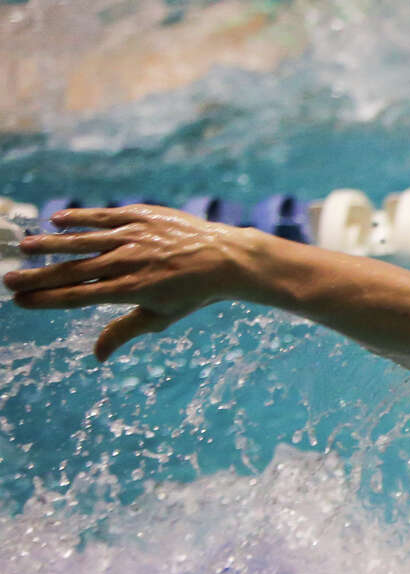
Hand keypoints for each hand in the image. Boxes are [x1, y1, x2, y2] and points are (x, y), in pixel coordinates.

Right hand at [4, 204, 248, 360]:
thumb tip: (97, 357)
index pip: (78, 297)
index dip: (46, 300)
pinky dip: (80, 218)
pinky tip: (57, 221)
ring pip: (83, 240)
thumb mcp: (161, 316)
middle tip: (8, 280)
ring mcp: (134, 236)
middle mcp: (127, 262)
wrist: (225, 258)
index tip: (20, 302)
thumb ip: (124, 332)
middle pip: (72, 270)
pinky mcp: (142, 216)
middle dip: (37, 276)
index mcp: (129, 290)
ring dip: (51, 244)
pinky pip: (104, 216)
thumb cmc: (193, 292)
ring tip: (25, 247)